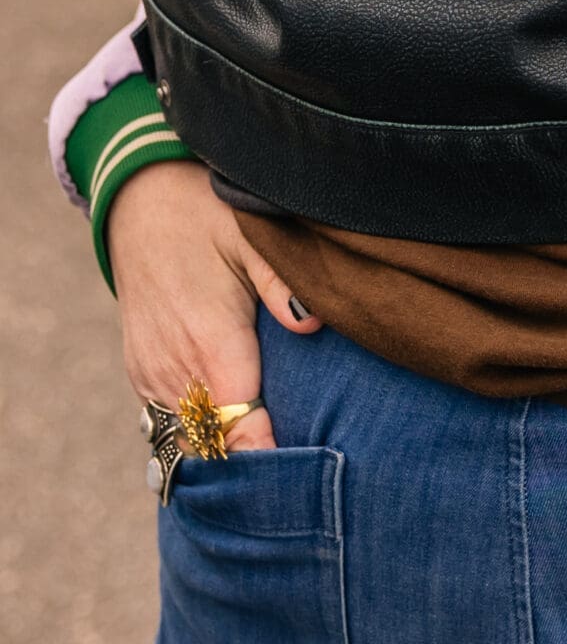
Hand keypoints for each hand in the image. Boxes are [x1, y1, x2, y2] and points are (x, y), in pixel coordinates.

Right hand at [107, 160, 322, 450]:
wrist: (141, 201)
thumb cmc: (205, 216)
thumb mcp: (250, 236)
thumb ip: (281, 282)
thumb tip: (311, 322)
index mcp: (208, 343)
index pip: (238, 429)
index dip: (269, 458)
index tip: (306, 474)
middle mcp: (174, 369)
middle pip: (213, 447)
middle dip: (254, 466)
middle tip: (303, 479)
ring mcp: (151, 374)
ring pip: (188, 442)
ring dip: (226, 452)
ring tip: (277, 469)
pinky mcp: (141, 372)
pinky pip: (169, 424)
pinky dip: (201, 435)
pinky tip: (237, 435)